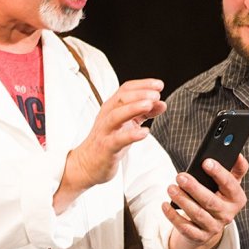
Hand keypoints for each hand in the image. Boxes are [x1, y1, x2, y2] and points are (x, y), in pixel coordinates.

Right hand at [55, 79, 165, 211]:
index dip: (142, 85)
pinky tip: (144, 132)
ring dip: (133, 108)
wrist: (87, 164)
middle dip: (140, 94)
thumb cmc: (109, 140)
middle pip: (121, 99)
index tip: (159, 85)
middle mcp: (107, 116)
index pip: (126, 89)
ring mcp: (105, 131)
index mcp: (112, 107)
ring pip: (117, 115)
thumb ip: (144, 113)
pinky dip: (131, 135)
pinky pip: (117, 140)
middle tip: (156, 94)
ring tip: (150, 105)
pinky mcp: (106, 148)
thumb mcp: (128, 124)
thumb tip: (162, 103)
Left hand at [165, 154, 248, 248]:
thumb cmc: (217, 197)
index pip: (230, 184)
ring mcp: (214, 228)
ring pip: (196, 214)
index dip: (219, 173)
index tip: (205, 162)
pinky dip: (173, 216)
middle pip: (210, 201)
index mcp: (237, 198)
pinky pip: (185, 228)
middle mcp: (228, 215)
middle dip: (194, 188)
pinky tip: (164, 205)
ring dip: (182, 200)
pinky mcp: (199, 237)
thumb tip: (237, 153)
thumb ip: (235, 168)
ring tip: (170, 188)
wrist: (207, 226)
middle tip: (180, 176)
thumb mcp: (228, 184)